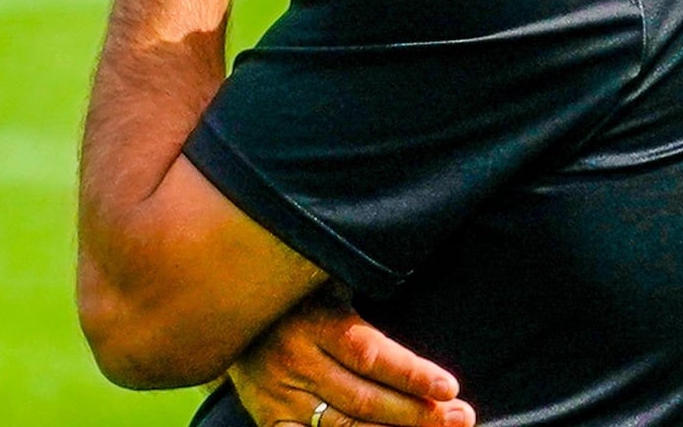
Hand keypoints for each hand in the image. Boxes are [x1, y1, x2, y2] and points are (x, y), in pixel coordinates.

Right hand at [231, 287, 474, 426]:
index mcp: (312, 320)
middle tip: (461, 416)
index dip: (410, 374)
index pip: (368, 353)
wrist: (220, 304)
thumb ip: (357, 288)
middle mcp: (294, 360)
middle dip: (419, 413)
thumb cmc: (292, 289)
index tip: (449, 387)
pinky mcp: (269, 417)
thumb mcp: (322, 276)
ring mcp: (279, 394)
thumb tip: (410, 271)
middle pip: (365, 399)